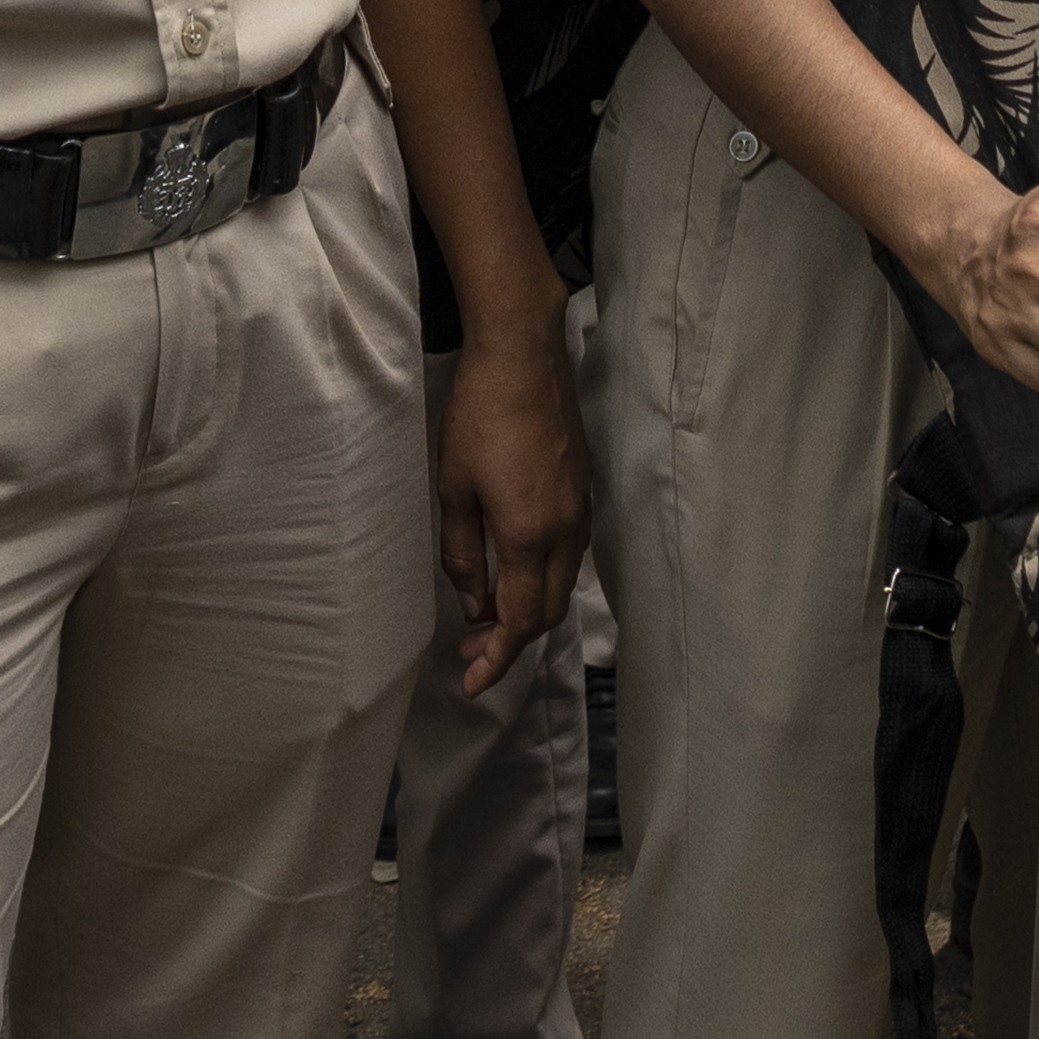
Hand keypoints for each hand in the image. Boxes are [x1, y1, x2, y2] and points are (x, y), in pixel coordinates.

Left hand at [432, 314, 590, 697]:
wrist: (524, 354)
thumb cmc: (480, 415)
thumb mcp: (454, 488)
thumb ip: (464, 554)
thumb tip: (473, 604)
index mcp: (531, 535)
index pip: (519, 619)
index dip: (496, 659)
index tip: (472, 683)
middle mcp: (566, 531)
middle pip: (547, 612)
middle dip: (509, 643)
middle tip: (469, 655)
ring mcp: (581, 511)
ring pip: (561, 587)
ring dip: (527, 613)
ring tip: (484, 622)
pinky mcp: (584, 493)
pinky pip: (568, 558)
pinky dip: (542, 582)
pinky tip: (513, 576)